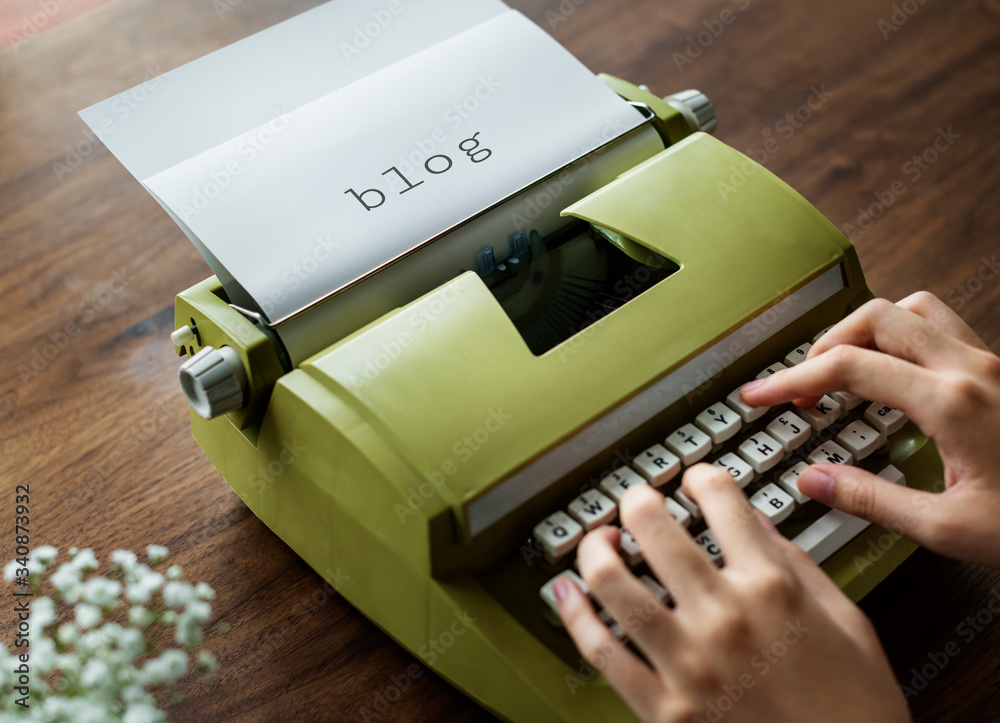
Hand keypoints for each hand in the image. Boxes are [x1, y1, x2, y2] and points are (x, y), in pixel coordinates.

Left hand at [554, 466, 910, 722]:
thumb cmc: (856, 710)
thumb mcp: (847, 622)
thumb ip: (798, 564)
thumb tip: (757, 523)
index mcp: (774, 588)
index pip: (721, 500)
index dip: (701, 477)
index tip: (694, 480)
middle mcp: (725, 616)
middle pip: (652, 526)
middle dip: (637, 500)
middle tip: (636, 501)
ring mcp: (689, 662)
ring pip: (611, 581)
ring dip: (595, 549)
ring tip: (599, 542)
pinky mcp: (664, 709)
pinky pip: (601, 650)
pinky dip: (574, 615)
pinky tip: (567, 593)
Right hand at [740, 291, 999, 567]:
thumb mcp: (950, 529)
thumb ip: (872, 500)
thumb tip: (815, 479)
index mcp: (951, 402)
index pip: (846, 367)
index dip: (790, 379)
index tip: (759, 395)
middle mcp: (971, 368)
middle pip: (875, 317)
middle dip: (825, 344)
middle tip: (801, 385)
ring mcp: (991, 363)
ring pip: (914, 309)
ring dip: (868, 330)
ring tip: (845, 367)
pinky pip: (944, 327)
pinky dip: (905, 337)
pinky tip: (898, 376)